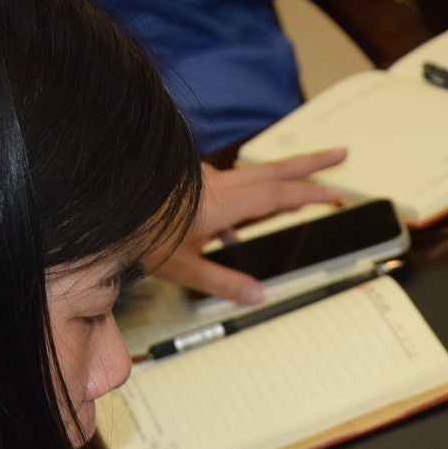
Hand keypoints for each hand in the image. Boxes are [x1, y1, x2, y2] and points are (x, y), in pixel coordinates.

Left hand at [154, 150, 347, 305]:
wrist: (106, 204)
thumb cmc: (139, 234)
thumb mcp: (185, 267)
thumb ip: (224, 281)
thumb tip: (259, 295)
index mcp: (224, 202)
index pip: (280, 195)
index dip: (313, 193)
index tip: (338, 193)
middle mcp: (219, 184)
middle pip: (276, 169)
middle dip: (312, 164)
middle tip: (341, 153)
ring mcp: (205, 180)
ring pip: (255, 175)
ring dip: (283, 178)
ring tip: (301, 196)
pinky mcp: (191, 183)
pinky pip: (230, 187)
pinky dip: (246, 198)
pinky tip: (232, 228)